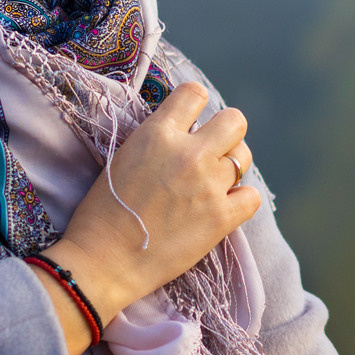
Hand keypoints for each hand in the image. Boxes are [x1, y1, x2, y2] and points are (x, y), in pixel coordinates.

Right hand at [40, 82, 259, 342]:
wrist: (102, 261)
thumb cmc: (102, 212)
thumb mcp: (123, 158)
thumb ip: (156, 140)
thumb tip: (182, 132)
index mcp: (158, 134)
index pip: (195, 94)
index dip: (196, 107)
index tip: (192, 123)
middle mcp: (189, 153)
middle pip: (235, 120)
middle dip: (227, 133)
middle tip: (212, 152)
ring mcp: (209, 185)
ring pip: (245, 157)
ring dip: (233, 166)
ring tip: (214, 183)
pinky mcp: (221, 218)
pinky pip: (253, 197)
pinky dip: (242, 201)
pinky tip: (224, 207)